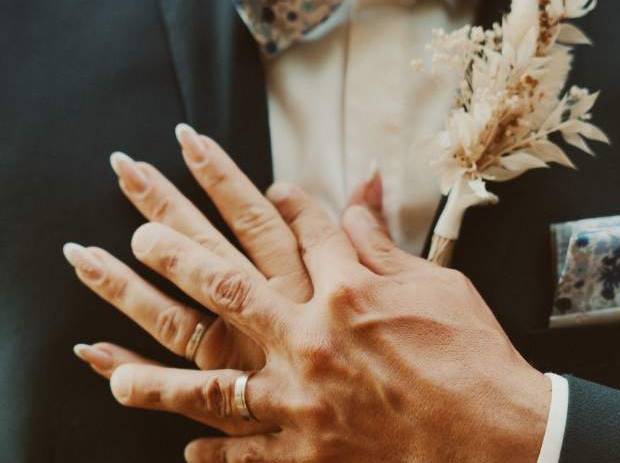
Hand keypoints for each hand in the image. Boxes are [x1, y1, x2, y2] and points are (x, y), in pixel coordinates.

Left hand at [78, 169, 550, 459]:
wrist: (501, 437)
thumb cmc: (474, 356)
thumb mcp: (440, 284)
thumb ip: (385, 244)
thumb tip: (359, 196)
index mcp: (348, 290)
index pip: (302, 228)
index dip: (284, 200)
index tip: (268, 188)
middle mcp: (313, 338)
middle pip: (229, 285)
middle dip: (179, 255)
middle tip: (142, 237)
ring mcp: (304, 399)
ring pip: (213, 385)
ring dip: (159, 379)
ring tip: (113, 373)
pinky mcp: (311, 453)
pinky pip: (249, 454)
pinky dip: (218, 456)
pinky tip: (190, 454)